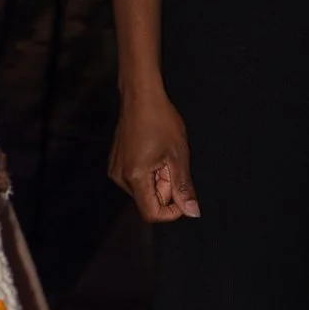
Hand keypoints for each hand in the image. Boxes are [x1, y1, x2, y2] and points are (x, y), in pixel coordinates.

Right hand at [112, 92, 199, 221]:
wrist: (141, 96)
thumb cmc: (161, 121)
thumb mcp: (178, 156)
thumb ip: (184, 188)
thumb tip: (192, 212)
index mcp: (135, 177)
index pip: (152, 213)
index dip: (172, 211)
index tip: (183, 194)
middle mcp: (121, 177)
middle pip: (148, 201)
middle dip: (165, 189)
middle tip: (172, 163)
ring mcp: (116, 170)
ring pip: (143, 190)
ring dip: (158, 180)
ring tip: (162, 155)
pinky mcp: (116, 162)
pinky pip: (136, 179)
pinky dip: (149, 173)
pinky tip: (153, 152)